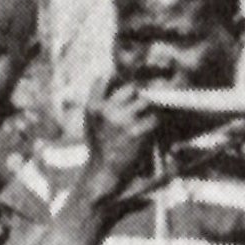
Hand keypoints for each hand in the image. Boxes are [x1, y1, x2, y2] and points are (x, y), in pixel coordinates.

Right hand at [82, 77, 158, 200]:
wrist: (103, 170)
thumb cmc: (99, 144)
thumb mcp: (91, 119)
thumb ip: (98, 97)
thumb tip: (109, 74)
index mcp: (93, 106)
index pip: (107, 79)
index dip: (120, 80)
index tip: (130, 86)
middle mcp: (106, 110)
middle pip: (132, 89)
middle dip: (139, 96)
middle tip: (142, 107)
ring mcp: (122, 120)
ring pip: (145, 102)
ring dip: (149, 110)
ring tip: (144, 120)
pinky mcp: (137, 131)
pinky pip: (153, 119)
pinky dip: (154, 124)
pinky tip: (147, 132)